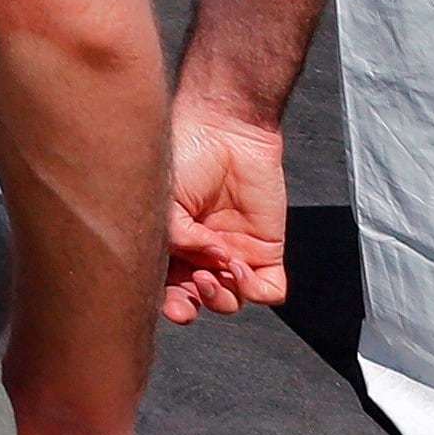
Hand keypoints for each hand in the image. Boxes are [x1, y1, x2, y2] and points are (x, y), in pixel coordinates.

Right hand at [162, 108, 290, 320]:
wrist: (225, 129)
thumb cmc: (185, 152)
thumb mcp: (164, 199)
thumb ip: (177, 239)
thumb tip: (205, 266)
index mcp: (171, 241)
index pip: (166, 284)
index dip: (165, 301)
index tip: (167, 303)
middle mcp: (200, 252)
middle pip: (198, 299)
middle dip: (193, 305)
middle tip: (190, 294)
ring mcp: (234, 252)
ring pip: (231, 300)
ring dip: (222, 296)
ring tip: (217, 268)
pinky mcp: (266, 249)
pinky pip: (269, 290)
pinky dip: (254, 288)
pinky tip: (240, 265)